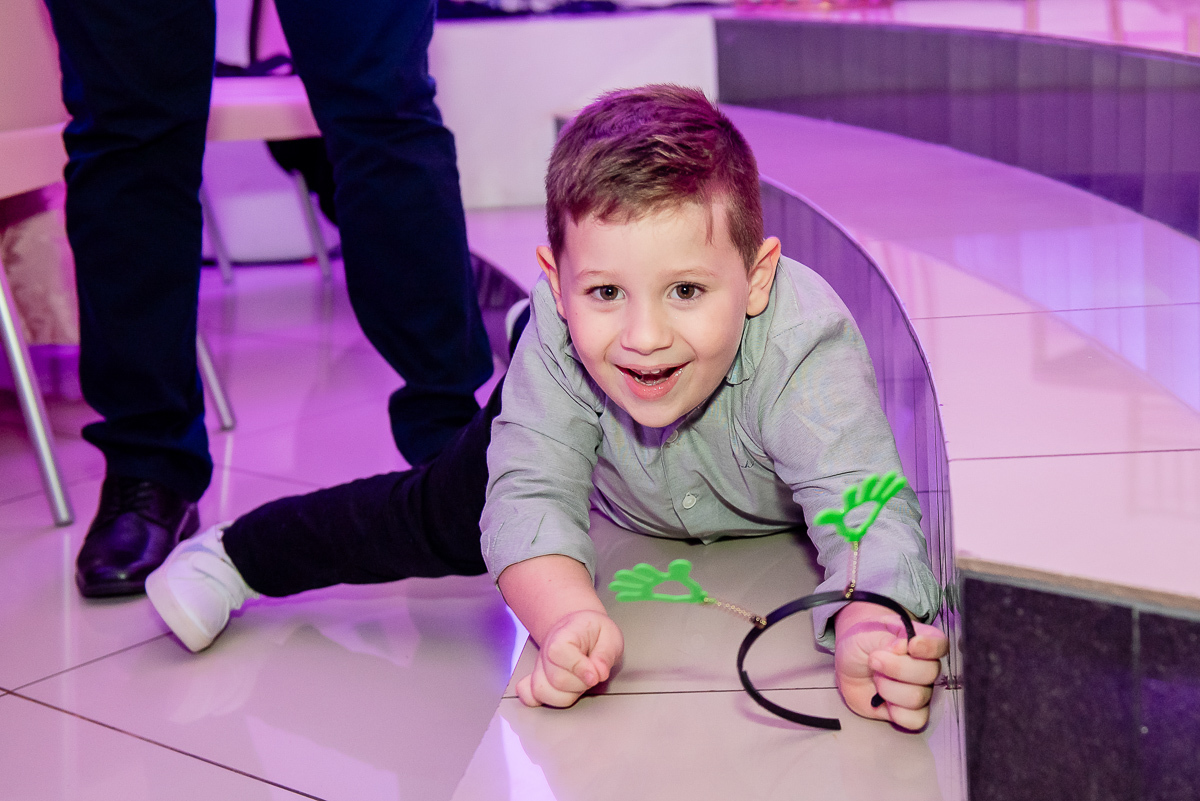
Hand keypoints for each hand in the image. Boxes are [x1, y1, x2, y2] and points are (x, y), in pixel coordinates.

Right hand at [515, 609, 623, 708]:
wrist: (580, 629)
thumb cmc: (594, 632)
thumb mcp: (610, 635)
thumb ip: (606, 655)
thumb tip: (599, 673)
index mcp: (562, 635)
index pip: (558, 652)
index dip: (579, 667)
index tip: (595, 675)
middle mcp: (546, 652)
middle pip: (556, 679)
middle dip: (580, 684)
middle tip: (591, 675)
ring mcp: (539, 667)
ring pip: (542, 692)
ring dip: (567, 694)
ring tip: (578, 683)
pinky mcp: (537, 680)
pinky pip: (530, 696)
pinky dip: (541, 700)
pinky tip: (558, 693)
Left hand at [834, 601, 946, 730]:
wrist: (845, 666)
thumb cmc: (860, 644)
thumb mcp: (866, 634)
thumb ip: (886, 639)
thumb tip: (904, 647)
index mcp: (920, 640)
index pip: (940, 644)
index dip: (930, 647)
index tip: (911, 646)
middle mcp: (926, 667)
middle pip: (930, 673)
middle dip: (896, 668)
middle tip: (874, 661)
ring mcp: (920, 690)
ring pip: (918, 697)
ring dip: (888, 688)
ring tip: (876, 678)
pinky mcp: (910, 712)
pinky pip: (915, 720)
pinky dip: (895, 712)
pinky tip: (881, 700)